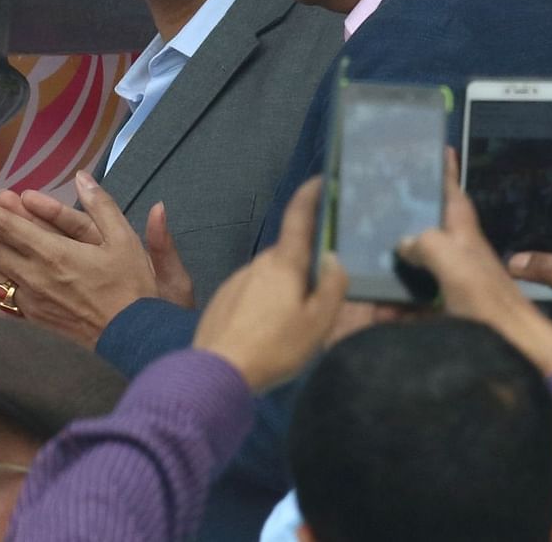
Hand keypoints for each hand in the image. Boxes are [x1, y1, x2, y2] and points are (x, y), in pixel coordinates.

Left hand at [0, 173, 161, 346]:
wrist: (135, 344)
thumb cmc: (133, 292)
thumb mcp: (126, 242)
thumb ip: (101, 206)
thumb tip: (82, 177)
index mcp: (52, 253)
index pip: (4, 225)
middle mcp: (33, 278)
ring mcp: (30, 304)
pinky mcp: (34, 326)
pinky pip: (2, 305)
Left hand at [192, 178, 348, 391]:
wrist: (217, 370)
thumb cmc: (275, 347)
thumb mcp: (318, 323)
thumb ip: (332, 288)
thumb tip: (334, 257)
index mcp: (283, 264)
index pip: (297, 217)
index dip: (310, 195)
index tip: (321, 180)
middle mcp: (258, 264)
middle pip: (289, 255)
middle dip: (306, 267)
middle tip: (324, 294)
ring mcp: (238, 279)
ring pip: (271, 276)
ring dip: (286, 289)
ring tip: (297, 323)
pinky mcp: (225, 298)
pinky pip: (254, 291)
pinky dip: (267, 302)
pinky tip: (271, 330)